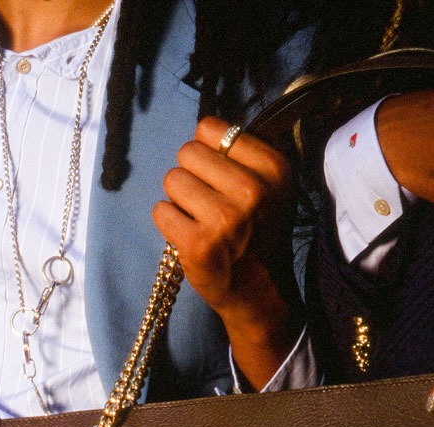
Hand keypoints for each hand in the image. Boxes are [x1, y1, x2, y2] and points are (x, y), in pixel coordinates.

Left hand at [153, 117, 298, 389]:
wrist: (259, 291)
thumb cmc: (256, 231)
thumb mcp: (268, 187)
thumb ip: (239, 153)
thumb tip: (200, 129)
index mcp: (273, 169)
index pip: (210, 128)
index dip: (208, 152)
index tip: (223, 179)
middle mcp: (253, 192)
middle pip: (187, 151)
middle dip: (192, 176)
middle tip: (211, 204)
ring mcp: (226, 220)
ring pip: (171, 179)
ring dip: (179, 200)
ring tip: (202, 221)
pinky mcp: (199, 245)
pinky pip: (160, 211)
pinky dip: (169, 224)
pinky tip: (191, 238)